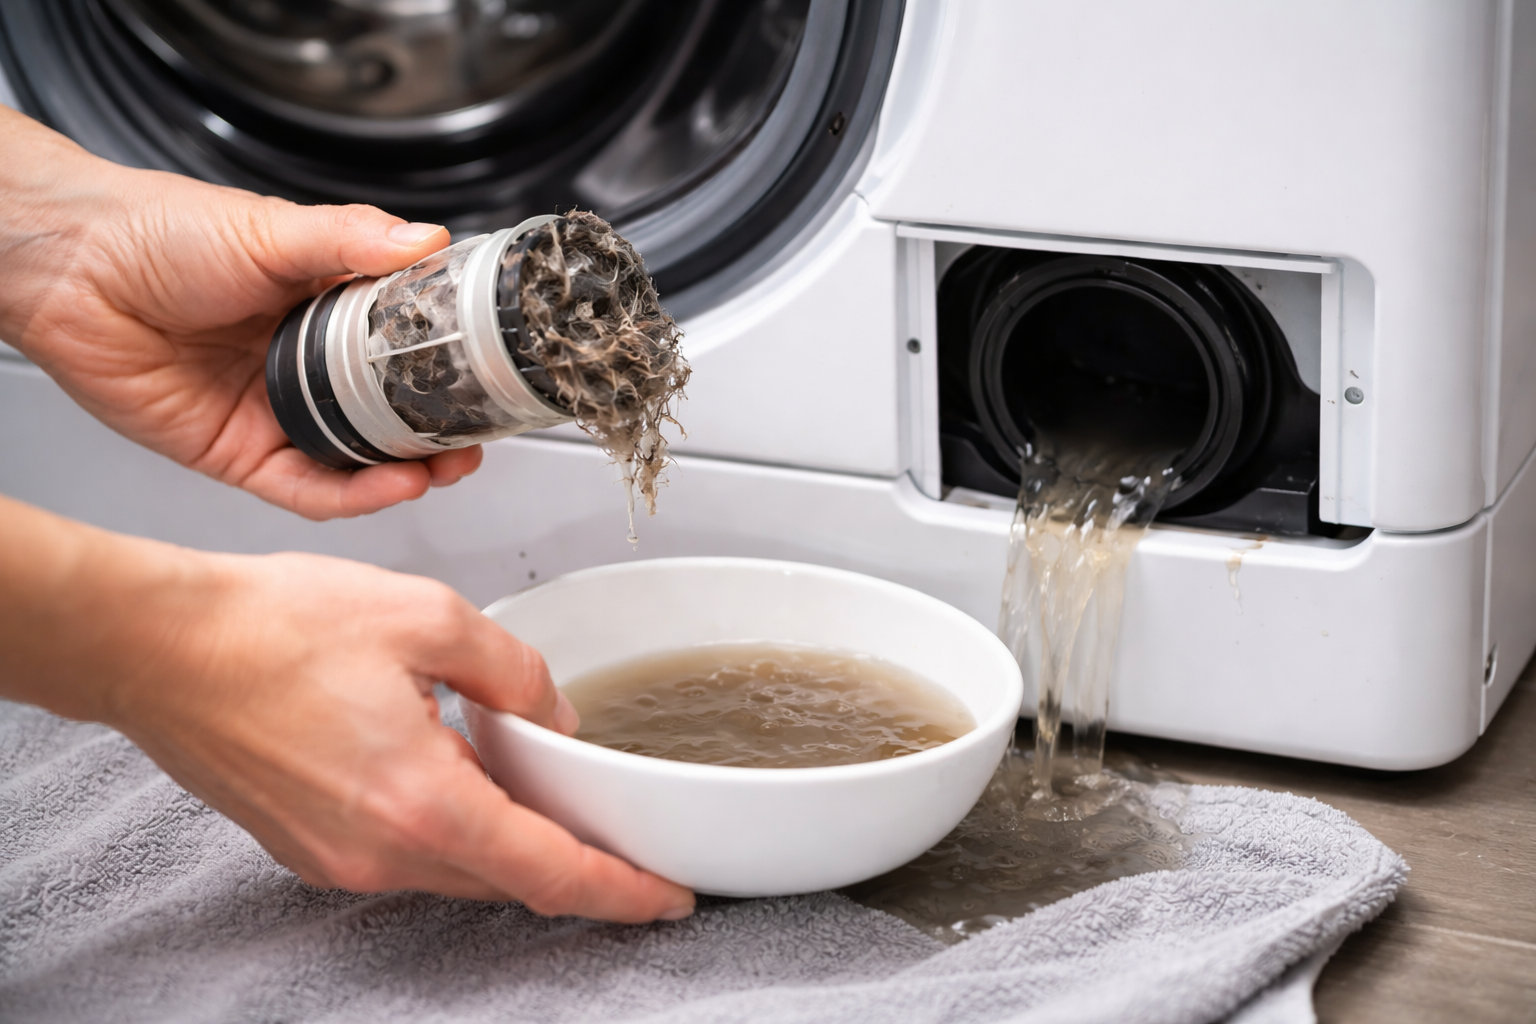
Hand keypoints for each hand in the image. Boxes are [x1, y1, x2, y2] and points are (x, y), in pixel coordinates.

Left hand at [0, 106, 477, 520]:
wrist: (73, 267)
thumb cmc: (158, 233)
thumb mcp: (275, 228)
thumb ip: (353, 240)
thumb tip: (427, 240)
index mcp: (322, 310)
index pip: (404, 351)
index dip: (448, 372)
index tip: (486, 380)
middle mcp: (302, 367)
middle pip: (388, 418)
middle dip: (439, 437)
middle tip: (476, 440)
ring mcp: (273, 413)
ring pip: (355, 461)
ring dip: (406, 472)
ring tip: (445, 466)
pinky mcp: (237, 454)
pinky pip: (305, 489)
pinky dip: (352, 494)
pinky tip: (390, 484)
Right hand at [0, 496, 693, 921]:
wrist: (155, 647)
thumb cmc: (269, 628)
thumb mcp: (427, 618)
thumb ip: (513, 672)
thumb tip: (555, 714)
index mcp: (423, 803)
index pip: (551, 873)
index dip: (622, 891)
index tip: (668, 895)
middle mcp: (380, 853)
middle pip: (508, 880)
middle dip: (572, 864)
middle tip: (619, 833)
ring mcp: (339, 861)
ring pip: (458, 872)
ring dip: (508, 844)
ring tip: (540, 794)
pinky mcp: (310, 850)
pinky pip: (407, 858)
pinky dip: (452, 832)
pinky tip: (458, 779)